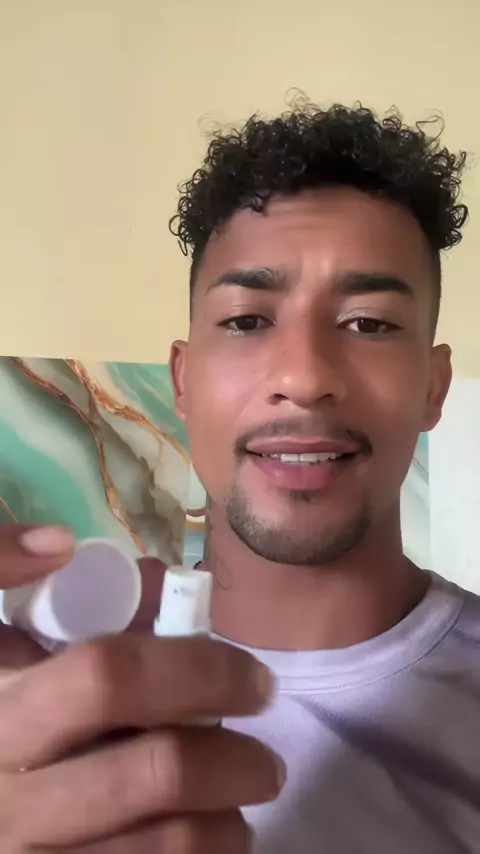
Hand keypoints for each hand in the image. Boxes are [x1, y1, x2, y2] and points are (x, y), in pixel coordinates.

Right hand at [0, 525, 282, 851]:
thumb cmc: (2, 724)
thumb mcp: (12, 661)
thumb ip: (72, 612)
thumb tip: (159, 581)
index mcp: (5, 710)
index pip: (110, 677)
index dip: (197, 670)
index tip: (254, 678)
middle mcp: (12, 795)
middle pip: (159, 771)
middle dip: (237, 761)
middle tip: (270, 761)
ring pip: (169, 844)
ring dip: (229, 821)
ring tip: (243, 809)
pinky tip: (210, 843)